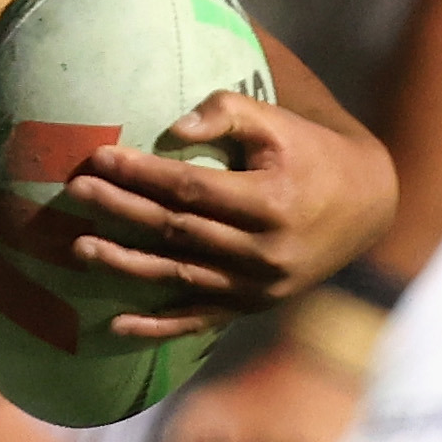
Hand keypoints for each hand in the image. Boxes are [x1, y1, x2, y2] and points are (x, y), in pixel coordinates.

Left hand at [56, 91, 396, 339]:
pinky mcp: (254, 306)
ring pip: (179, 276)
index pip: (191, 189)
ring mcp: (259, 286)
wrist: (367, 207)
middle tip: (74, 193)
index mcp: (271, 203)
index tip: (99, 157)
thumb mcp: (278, 123)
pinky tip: (115, 325)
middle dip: (121, 210)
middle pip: (177, 230)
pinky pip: (199, 320)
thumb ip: (227, 115)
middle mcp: (264, 252)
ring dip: (125, 265)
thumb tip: (172, 129)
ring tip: (78, 249)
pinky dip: (157, 327)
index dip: (142, 174)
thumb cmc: (310, 153)